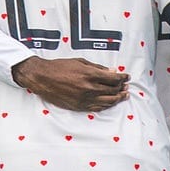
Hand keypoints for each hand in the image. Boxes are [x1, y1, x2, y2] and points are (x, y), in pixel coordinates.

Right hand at [14, 55, 129, 111]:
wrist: (43, 78)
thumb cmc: (59, 67)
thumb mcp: (80, 62)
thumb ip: (97, 67)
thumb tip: (111, 71)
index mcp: (90, 74)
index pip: (113, 78)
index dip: (122, 77)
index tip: (126, 76)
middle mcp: (89, 88)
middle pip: (112, 90)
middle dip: (122, 88)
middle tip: (126, 86)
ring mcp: (84, 99)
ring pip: (107, 101)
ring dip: (117, 98)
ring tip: (123, 95)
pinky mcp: (79, 106)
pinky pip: (97, 108)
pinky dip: (106, 106)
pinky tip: (111, 103)